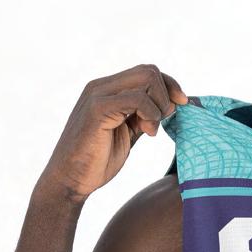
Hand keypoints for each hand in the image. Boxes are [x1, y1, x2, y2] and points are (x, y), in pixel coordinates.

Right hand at [36, 62, 187, 203]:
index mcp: (107, 89)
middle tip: (160, 122)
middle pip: (149, 71)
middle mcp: (101, 86)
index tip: (181, 105)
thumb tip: (171, 103)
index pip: (147, 71)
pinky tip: (147, 132)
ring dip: (159, 106)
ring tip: (150, 130)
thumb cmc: (97, 160)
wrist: (71, 180)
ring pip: (146, 79)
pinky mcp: (97, 109)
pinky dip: (151, 114)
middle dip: (166, 95)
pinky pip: (137, 99)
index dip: (169, 86)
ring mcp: (97, 95)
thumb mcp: (129, 133)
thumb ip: (144, 116)